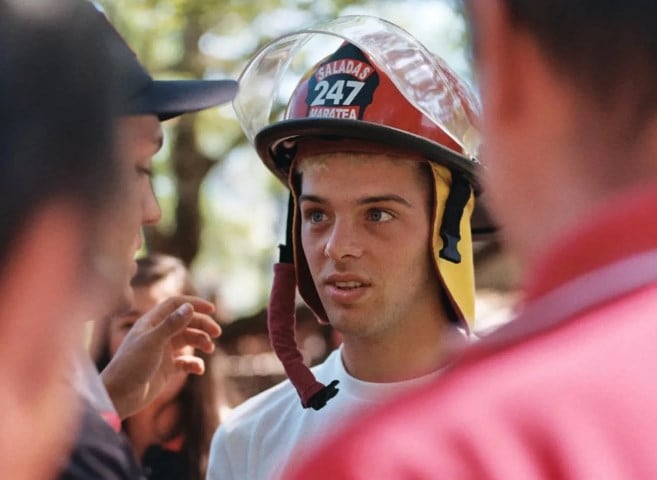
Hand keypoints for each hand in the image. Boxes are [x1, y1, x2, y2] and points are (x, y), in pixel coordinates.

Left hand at [100, 295, 220, 418]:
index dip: (193, 304)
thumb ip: (171, 324)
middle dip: (202, 325)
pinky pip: (186, 362)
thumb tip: (190, 307)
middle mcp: (157, 334)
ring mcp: (162, 351)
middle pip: (186, 322)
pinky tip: (198, 369)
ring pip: (188, 340)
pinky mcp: (166, 368)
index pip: (175, 305)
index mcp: (151, 323)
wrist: (118, 397)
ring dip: (201, 342)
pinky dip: (194, 363)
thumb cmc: (131, 366)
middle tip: (217, 333)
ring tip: (209, 349)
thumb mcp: (152, 343)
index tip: (211, 310)